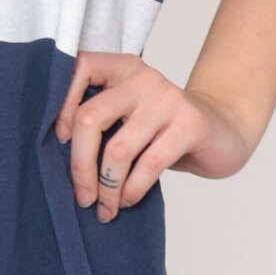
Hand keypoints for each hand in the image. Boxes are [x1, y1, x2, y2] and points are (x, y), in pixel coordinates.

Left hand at [54, 52, 253, 220]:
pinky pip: (149, 165)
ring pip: (118, 149)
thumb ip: (100, 120)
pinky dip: (132, 189)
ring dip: (107, 187)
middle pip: (90, 118)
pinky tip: (128, 200)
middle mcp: (142, 77)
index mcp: (120, 67)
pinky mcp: (189, 123)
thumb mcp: (128, 114)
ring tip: (105, 207)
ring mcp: (167, 98)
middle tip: (81, 196)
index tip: (59, 141)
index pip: (78, 68)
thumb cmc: (161, 129)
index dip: (60, 105)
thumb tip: (53, 158)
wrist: (222, 130)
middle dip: (80, 165)